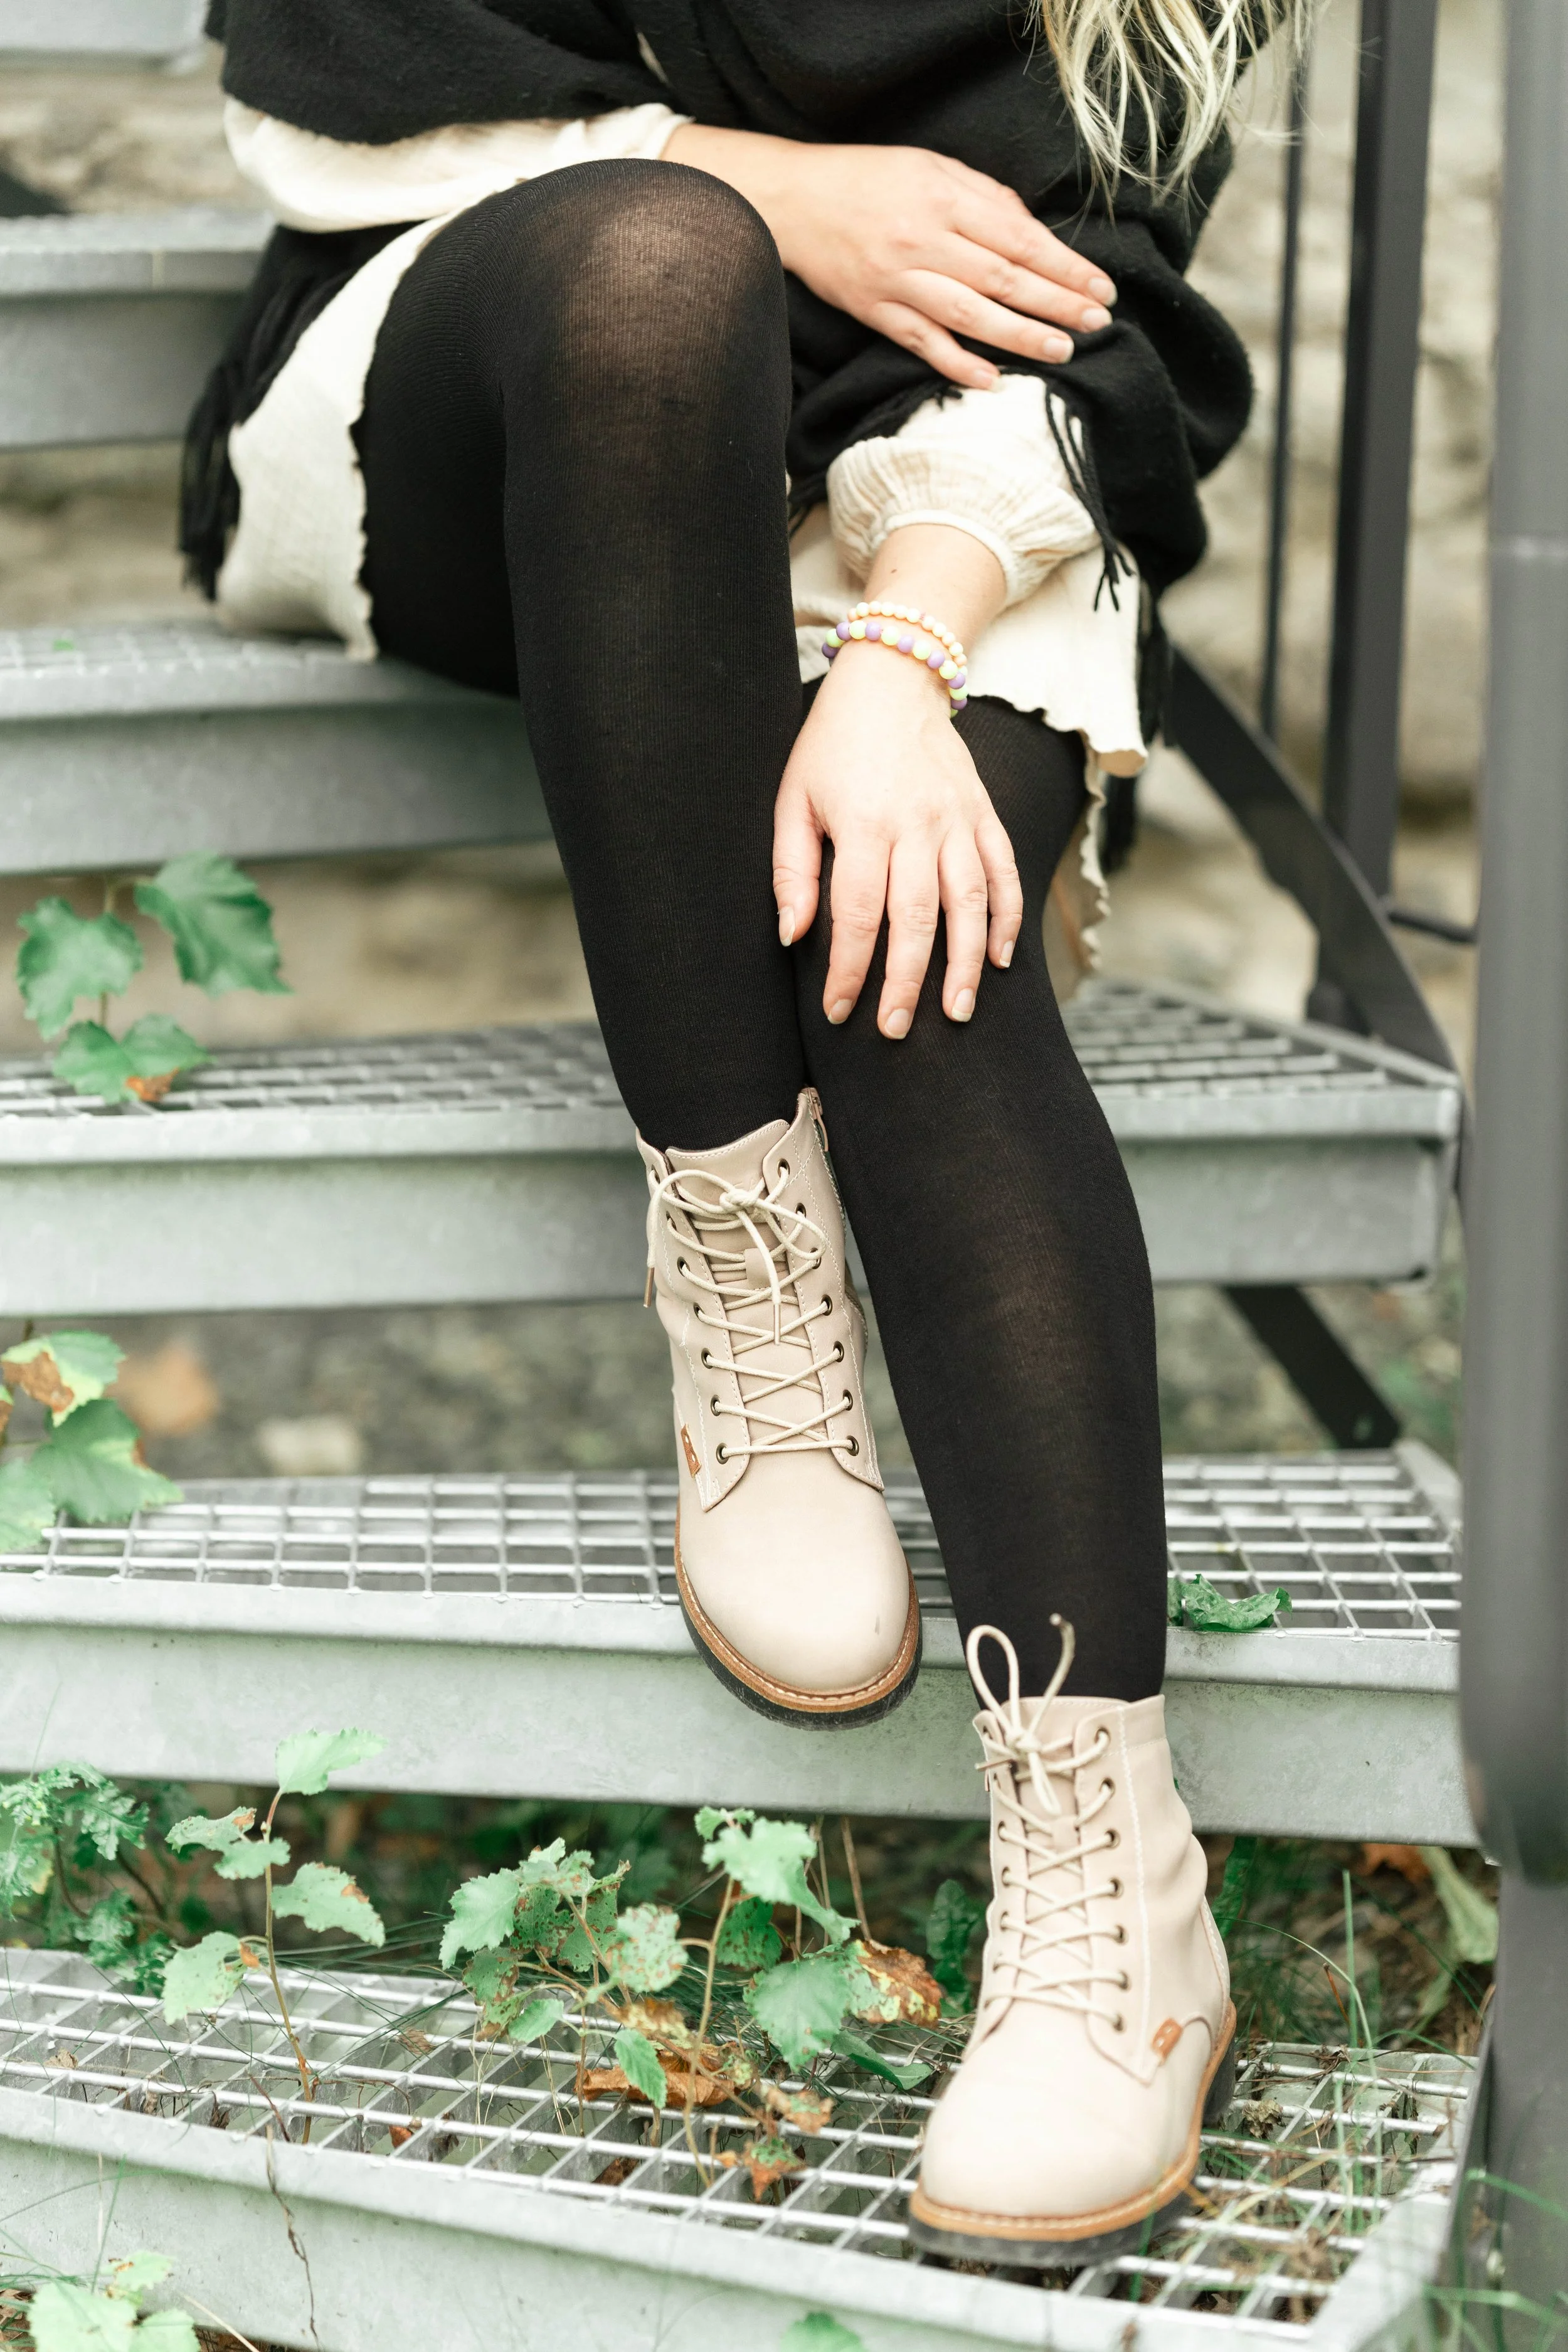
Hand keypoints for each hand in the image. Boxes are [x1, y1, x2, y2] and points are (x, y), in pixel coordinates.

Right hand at [665, 126, 1114, 391]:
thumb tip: (1031, 231)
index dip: (1065, 266)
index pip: (1019, 238)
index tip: (1099, 287)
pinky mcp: (875, 310)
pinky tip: (991, 380)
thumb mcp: (930, 166)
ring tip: (1061, 350)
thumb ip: (983, 196)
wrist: (794, 199)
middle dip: (1057, 304)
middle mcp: (924, 239)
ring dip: (1020, 337)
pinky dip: (957, 363)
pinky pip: (922, 343)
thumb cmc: (867, 179)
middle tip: (1097, 324)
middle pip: (1004, 279)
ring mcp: (898, 280)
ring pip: (970, 315)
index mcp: (945, 197)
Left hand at [773, 648, 1022, 1036]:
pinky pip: (1005, 873)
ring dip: (965, 964)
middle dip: (906, 982)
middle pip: (917, 920)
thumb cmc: (830, 746)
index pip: (857, 915)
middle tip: (895, 1029)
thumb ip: (793, 870)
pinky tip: (1001, 960)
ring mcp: (957, 819)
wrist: (891, 679)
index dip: (849, 970)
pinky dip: (1007, 919)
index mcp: (863, 825)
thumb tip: (793, 936)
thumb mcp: (792, 800)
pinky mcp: (984, 813)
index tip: (840, 1012)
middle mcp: (917, 825)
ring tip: (956, 1012)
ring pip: (970, 904)